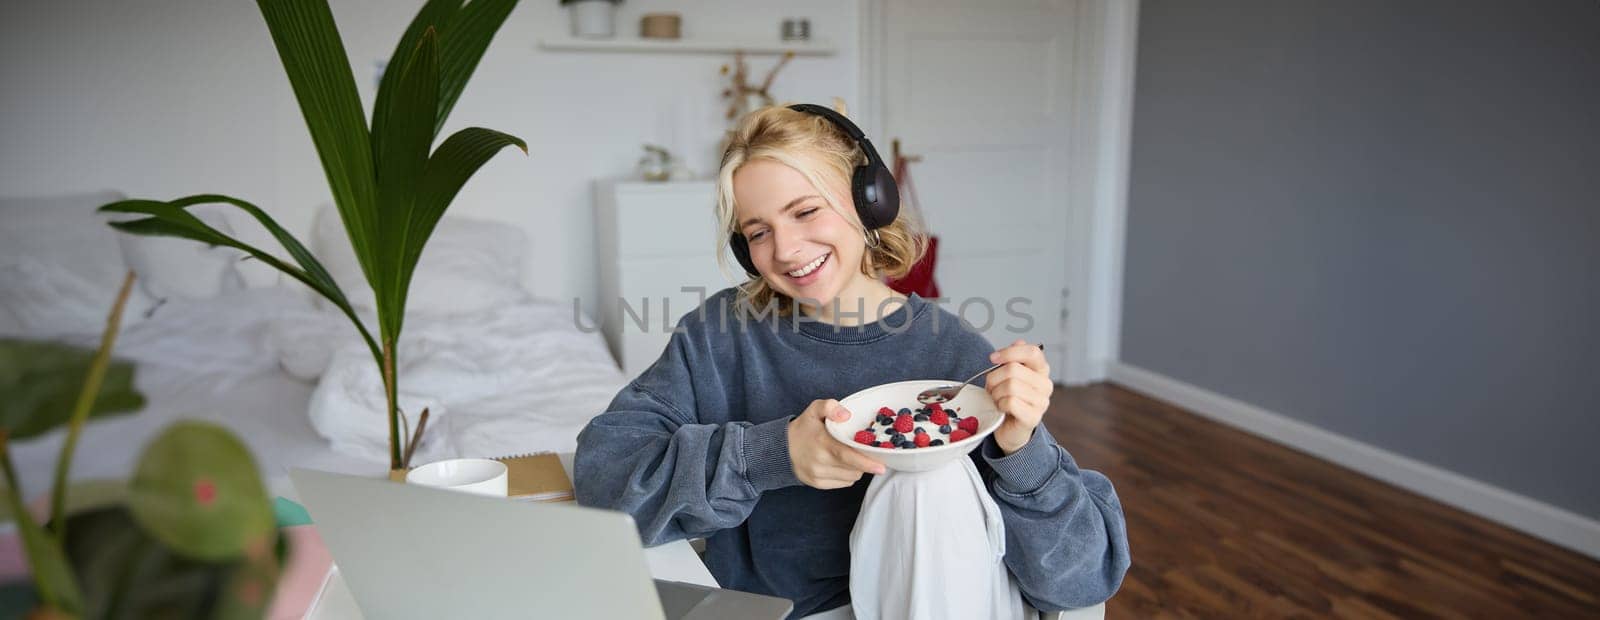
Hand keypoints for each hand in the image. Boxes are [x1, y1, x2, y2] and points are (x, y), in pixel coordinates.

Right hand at [787, 399, 885, 488]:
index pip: (847, 456)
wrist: (781, 448)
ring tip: (850, 456)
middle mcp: (820, 462)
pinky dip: (847, 475)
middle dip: (864, 462)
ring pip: (850, 477)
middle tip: (866, 452)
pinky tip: (841, 464)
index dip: (866, 463)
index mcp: (822, 443)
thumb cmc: (804, 428)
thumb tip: (847, 415)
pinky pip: (842, 483)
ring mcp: (818, 475)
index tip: (881, 466)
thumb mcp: (814, 410)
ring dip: (856, 469)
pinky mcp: (817, 484)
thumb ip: (830, 407)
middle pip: (853, 469)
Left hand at [986, 340, 1052, 454]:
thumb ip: (1013, 359)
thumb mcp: (1008, 376)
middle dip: (994, 378)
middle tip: (991, 387)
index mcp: (1041, 370)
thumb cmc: (1008, 399)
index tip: (992, 358)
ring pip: (1010, 386)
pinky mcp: (1033, 417)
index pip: (1032, 351)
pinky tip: (1001, 408)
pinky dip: (1000, 404)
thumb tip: (1018, 341)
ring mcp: (1041, 402)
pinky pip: (1011, 402)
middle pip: (1013, 369)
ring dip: (995, 393)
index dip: (1009, 352)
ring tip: (996, 399)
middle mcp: (1045, 385)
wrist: (1010, 429)